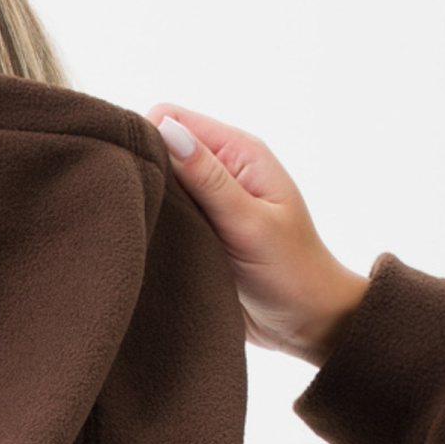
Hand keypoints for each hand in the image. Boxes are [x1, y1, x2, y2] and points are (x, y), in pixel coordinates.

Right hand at [147, 106, 370, 366]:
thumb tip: (165, 130)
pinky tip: (150, 247)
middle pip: (159, 149)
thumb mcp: (249, 224)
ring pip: (157, 185)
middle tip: (137, 213)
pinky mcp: (199, 231)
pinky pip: (163, 217)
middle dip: (142, 174)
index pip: (170, 118)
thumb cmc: (291, 273)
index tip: (137, 179)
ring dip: (147, 206)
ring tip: (144, 233)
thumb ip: (208, 179)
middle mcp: (221, 170)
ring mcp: (208, 202)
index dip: (146, 140)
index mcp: (239, 153)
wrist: (307, 324)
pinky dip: (153, 227)